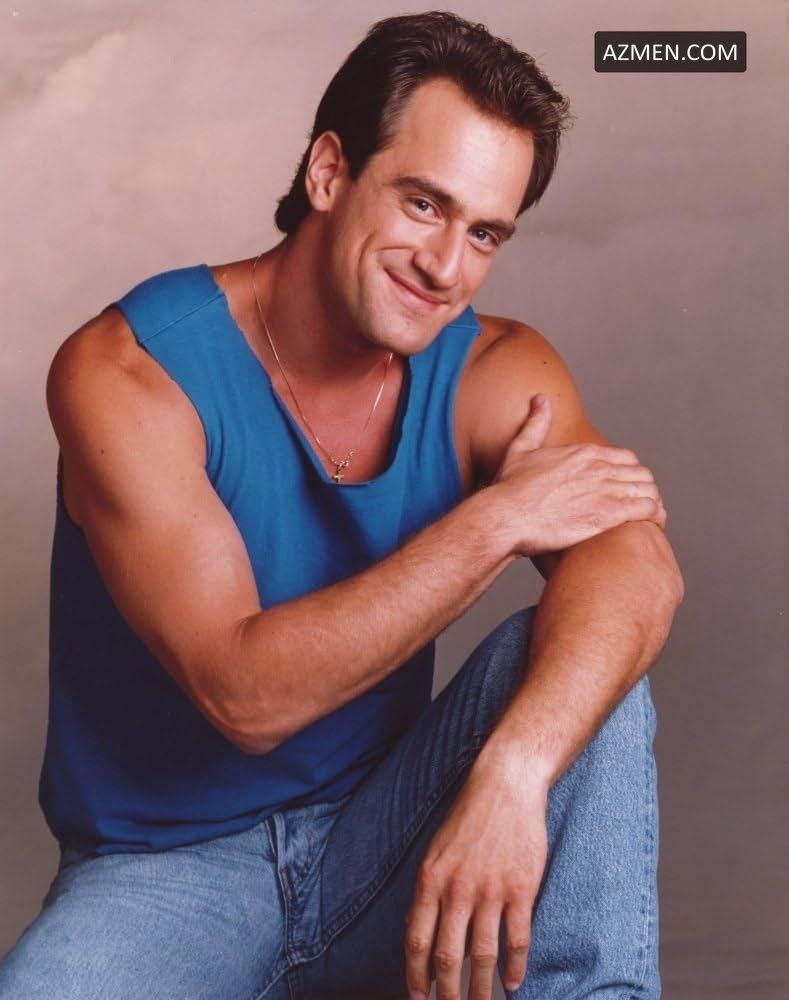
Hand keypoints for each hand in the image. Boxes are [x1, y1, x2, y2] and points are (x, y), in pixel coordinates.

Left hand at [404, 754, 548, 999]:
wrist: (505, 785)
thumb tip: (419, 929)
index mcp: (431, 880)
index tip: (418, 997)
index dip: (415, 976)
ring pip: (482, 956)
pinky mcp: (520, 889)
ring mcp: (490, 891)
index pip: (416, 941)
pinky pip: (517, 939)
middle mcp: (457, 890)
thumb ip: (429, 890)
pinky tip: (514, 982)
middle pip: (447, 957)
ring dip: (481, 989)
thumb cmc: (469, 815)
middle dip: (447, 993)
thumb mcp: (436, 849)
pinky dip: (515, 967)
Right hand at [489, 394, 666, 557]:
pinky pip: (647, 508)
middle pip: (641, 474)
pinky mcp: (609, 513)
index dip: (629, 474)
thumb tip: (540, 398)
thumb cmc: (510, 488)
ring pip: (648, 490)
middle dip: (644, 490)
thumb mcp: (521, 449)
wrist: (507, 515)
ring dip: (653, 503)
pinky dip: (656, 515)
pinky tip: (654, 525)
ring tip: (651, 519)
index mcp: (584, 453)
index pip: (626, 459)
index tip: (626, 488)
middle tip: (640, 506)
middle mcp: (599, 467)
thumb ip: (535, 423)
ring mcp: (606, 490)